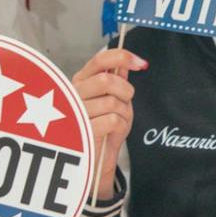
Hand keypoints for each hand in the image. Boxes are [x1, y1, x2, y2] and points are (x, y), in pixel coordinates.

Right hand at [72, 47, 146, 199]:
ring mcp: (76, 112)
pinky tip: (112, 132)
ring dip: (123, 113)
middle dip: (125, 91)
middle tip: (126, 101)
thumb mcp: (115, 100)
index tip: (141, 64)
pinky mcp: (82, 130)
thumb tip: (129, 61)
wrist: (97, 159)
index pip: (100, 60)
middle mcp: (74, 93)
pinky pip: (113, 120)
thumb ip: (118, 81)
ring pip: (112, 102)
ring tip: (117, 121)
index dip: (123, 57)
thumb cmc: (105, 129)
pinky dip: (120, 126)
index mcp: (81, 81)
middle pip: (106, 80)